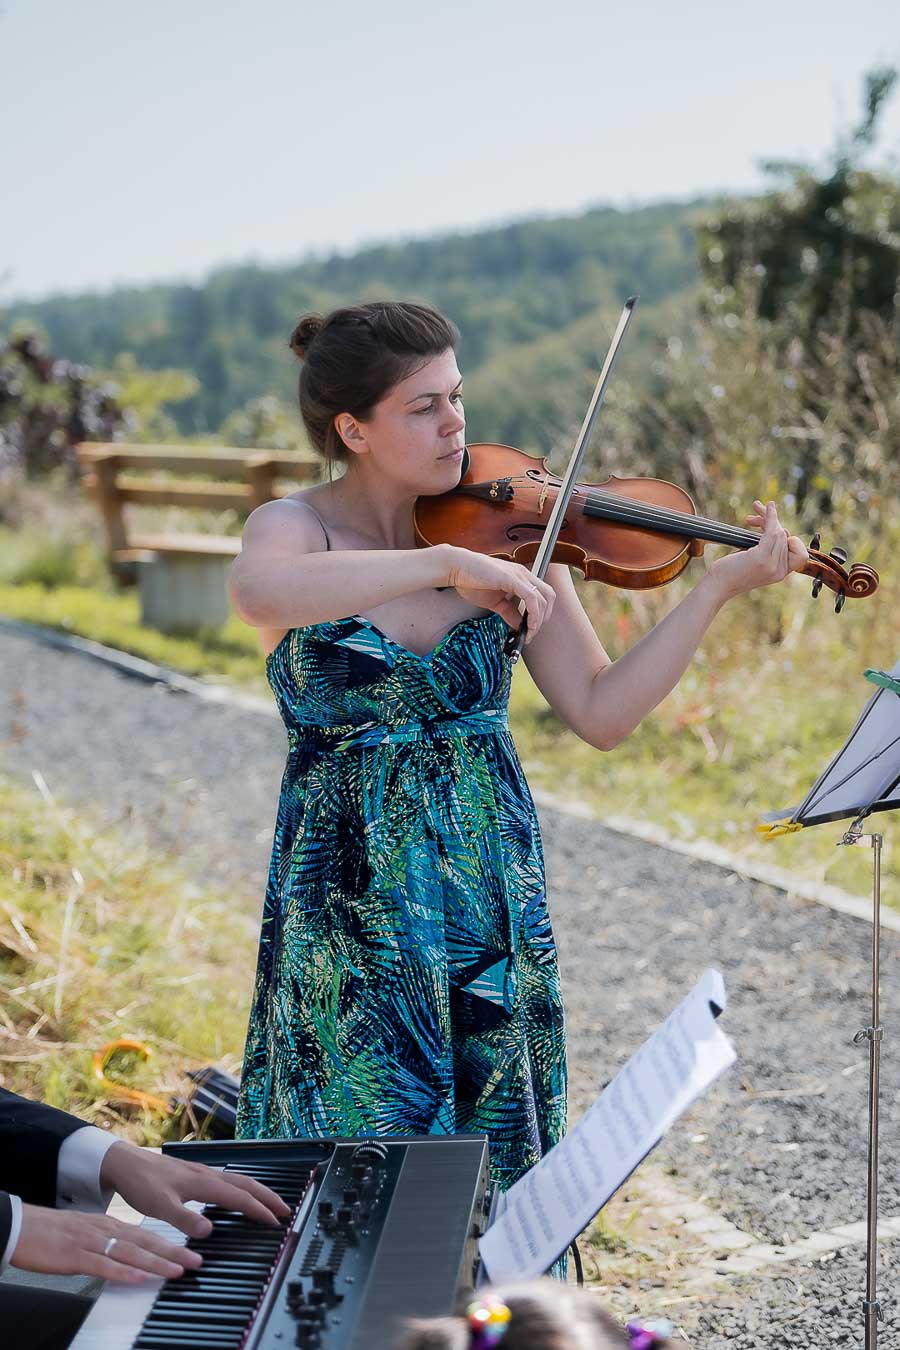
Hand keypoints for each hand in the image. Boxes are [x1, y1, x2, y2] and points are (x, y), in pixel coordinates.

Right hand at [12, 1204, 202, 1282]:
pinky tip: (139, 1277)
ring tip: (177, 1270)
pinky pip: (104, 1265)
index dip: (170, 1244)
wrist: (24, 1226)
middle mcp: (106, 1231)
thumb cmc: (54, 1233)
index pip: (146, 1235)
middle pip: (145, 1242)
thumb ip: (109, 1243)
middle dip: (173, 1253)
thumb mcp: (88, 1235)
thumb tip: (128, 1255)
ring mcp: (92, 1243)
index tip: (190, 1253)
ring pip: (131, 1252)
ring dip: (156, 1262)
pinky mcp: (76, 1256)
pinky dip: (123, 1271)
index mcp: (109, 1226)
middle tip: (196, 1261)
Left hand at [100, 1140, 291, 1241]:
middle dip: (268, 1197)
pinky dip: (242, 1189)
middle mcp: (208, 1175)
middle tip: (286, 1210)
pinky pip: (228, 1180)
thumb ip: (184, 1219)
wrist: (126, 1163)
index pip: (239, 1197)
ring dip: (257, 1191)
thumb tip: (209, 1232)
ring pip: (239, 1180)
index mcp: (203, 1182)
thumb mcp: (159, 1206)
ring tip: (270, 1203)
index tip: (276, 1222)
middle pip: (246, 1183)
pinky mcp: (196, 1174)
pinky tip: (239, 1196)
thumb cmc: (142, 1183)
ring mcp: (203, 1173)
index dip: (259, 1210)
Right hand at [444, 546, 554, 641]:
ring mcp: (519, 575)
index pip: (542, 595)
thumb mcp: (495, 602)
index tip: (532, 629)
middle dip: (544, 618)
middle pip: (548, 596)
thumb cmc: (471, 581)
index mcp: (520, 578)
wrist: (457, 568)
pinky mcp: (512, 578)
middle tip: (532, 633)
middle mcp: (524, 574)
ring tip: (529, 632)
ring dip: (539, 619)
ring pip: (543, 598)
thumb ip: (509, 612)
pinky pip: (531, 597)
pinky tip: (527, 625)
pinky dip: (533, 613)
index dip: (542, 614)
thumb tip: (518, 626)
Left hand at [708, 500, 808, 602]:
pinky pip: (772, 532)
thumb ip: (768, 549)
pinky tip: (768, 506)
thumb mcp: (755, 560)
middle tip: (756, 511)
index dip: (790, 540)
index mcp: (781, 573)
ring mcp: (772, 565)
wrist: (717, 586)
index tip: (772, 532)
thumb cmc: (731, 571)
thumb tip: (777, 527)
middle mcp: (780, 571)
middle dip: (772, 521)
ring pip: (779, 532)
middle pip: (785, 537)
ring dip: (768, 516)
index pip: (799, 553)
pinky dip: (771, 516)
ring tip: (755, 507)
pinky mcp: (761, 558)